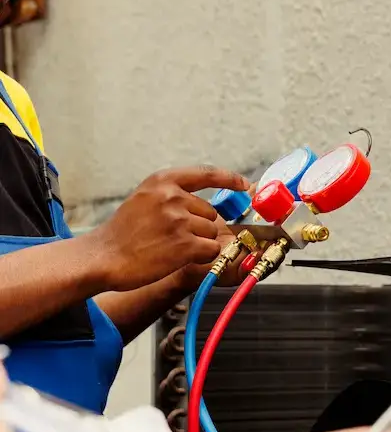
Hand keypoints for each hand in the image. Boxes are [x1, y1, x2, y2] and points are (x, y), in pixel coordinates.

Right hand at [89, 166, 248, 291]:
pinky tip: (178, 258)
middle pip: (210, 213)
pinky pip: (211, 250)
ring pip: (211, 233)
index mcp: (163, 181)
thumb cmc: (122, 234)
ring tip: (169, 248)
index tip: (245, 184)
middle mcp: (173, 196)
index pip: (206, 174)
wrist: (104, 257)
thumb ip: (171, 196)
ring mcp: (180, 220)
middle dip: (199, 227)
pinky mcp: (185, 244)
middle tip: (172, 237)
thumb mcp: (144, 200)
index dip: (230, 179)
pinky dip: (201, 257)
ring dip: (198, 244)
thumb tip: (203, 204)